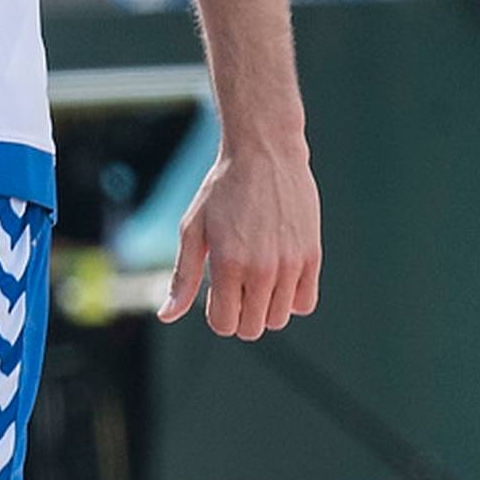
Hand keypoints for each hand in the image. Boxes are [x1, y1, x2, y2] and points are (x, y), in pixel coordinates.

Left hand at [158, 133, 322, 339]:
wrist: (263, 152)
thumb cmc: (223, 188)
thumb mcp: (193, 229)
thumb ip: (184, 276)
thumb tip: (167, 315)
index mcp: (229, 263)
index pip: (225, 324)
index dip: (217, 314)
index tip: (217, 291)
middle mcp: (262, 268)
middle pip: (253, 327)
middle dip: (240, 313)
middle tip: (236, 284)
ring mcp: (291, 264)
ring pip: (279, 319)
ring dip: (265, 307)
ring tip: (256, 276)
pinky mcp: (312, 256)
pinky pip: (305, 302)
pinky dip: (291, 298)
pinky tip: (278, 276)